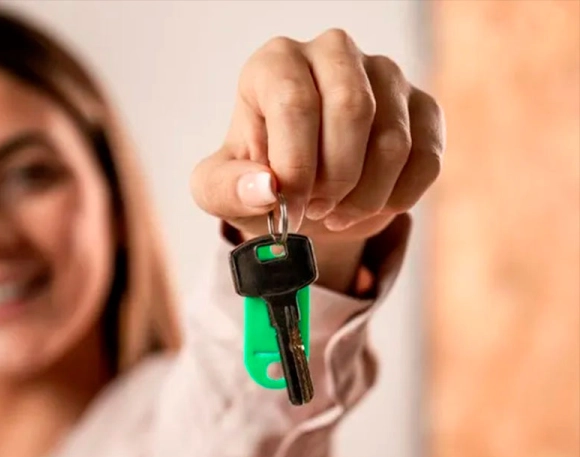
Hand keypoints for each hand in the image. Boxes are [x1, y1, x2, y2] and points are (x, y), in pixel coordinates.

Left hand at [191, 29, 444, 244]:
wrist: (304, 195)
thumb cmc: (259, 181)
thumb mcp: (220, 191)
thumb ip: (229, 189)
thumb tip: (267, 189)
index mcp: (275, 63)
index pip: (294, 102)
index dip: (294, 165)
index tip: (289, 206)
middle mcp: (332, 53)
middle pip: (353, 109)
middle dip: (335, 178)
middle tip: (316, 210)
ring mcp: (385, 75)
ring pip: (394, 139)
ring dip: (364, 197)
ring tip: (335, 213)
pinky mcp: (422, 106)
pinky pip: (425, 158)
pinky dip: (396, 198)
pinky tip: (368, 208)